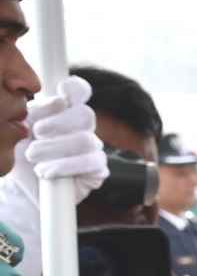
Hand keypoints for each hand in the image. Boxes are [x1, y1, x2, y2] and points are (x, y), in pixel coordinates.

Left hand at [5, 76, 105, 205]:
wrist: (21, 186)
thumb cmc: (20, 154)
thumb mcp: (20, 128)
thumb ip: (36, 112)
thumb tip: (58, 102)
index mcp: (64, 111)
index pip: (79, 92)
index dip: (76, 88)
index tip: (61, 91)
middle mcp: (83, 127)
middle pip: (85, 114)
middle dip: (57, 123)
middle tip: (36, 133)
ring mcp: (93, 148)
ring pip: (84, 140)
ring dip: (54, 148)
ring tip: (33, 157)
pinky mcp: (97, 170)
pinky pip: (90, 163)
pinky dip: (63, 167)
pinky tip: (45, 172)